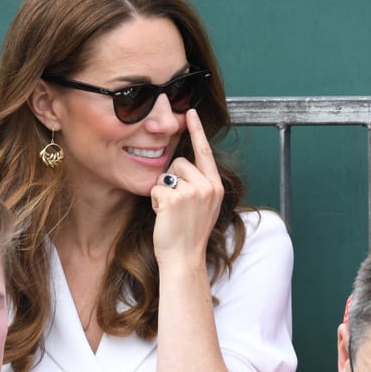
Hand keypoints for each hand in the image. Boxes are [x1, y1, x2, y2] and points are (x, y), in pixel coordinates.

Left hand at [150, 109, 223, 265]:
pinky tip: (163, 216)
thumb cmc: (190, 235)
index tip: (190, 112)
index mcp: (216, 187)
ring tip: (171, 212)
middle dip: (171, 179)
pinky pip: (156, 188)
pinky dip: (154, 201)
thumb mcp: (204, 207)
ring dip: (162, 191)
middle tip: (176, 205)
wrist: (184, 259)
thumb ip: (200, 185)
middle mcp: (208, 186)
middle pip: (179, 162)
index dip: (197, 130)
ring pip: (166, 174)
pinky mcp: (174, 198)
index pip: (204, 152)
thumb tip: (184, 163)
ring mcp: (192, 192)